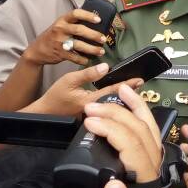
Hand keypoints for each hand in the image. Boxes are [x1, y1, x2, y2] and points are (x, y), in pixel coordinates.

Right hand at [23, 8, 107, 66]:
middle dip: (93, 35)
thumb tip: (95, 23)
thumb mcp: (60, 25)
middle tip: (103, 39)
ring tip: (101, 51)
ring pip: (79, 45)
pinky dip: (83, 59)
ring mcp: (60, 42)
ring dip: (92, 49)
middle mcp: (61, 29)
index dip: (88, 15)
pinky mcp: (60, 54)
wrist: (37, 50)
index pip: (76, 13)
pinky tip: (89, 59)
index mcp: (62, 20)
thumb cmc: (53, 36)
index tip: (99, 20)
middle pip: (79, 30)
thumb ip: (73, 23)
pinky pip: (75, 57)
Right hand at [26, 62, 142, 117]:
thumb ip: (88, 74)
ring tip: (136, 91)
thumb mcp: (69, 80)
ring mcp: (95, 118)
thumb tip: (106, 66)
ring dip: (125, 99)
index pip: (112, 91)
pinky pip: (108, 112)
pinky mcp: (93, 120)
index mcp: (90, 102)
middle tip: (142, 85)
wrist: (45, 114)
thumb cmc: (56, 96)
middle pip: (117, 102)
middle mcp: (96, 112)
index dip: (127, 85)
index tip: (140, 79)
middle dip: (131, 94)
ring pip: (114, 108)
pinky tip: (122, 99)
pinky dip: (116, 104)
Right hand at [81, 84, 168, 187]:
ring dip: (135, 110)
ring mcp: (155, 176)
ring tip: (120, 90)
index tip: (90, 120)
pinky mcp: (147, 175)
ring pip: (151, 133)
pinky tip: (128, 110)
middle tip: (91, 107)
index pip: (135, 148)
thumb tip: (114, 186)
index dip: (113, 129)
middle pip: (144, 135)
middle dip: (119, 115)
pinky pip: (147, 141)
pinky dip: (138, 121)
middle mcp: (157, 179)